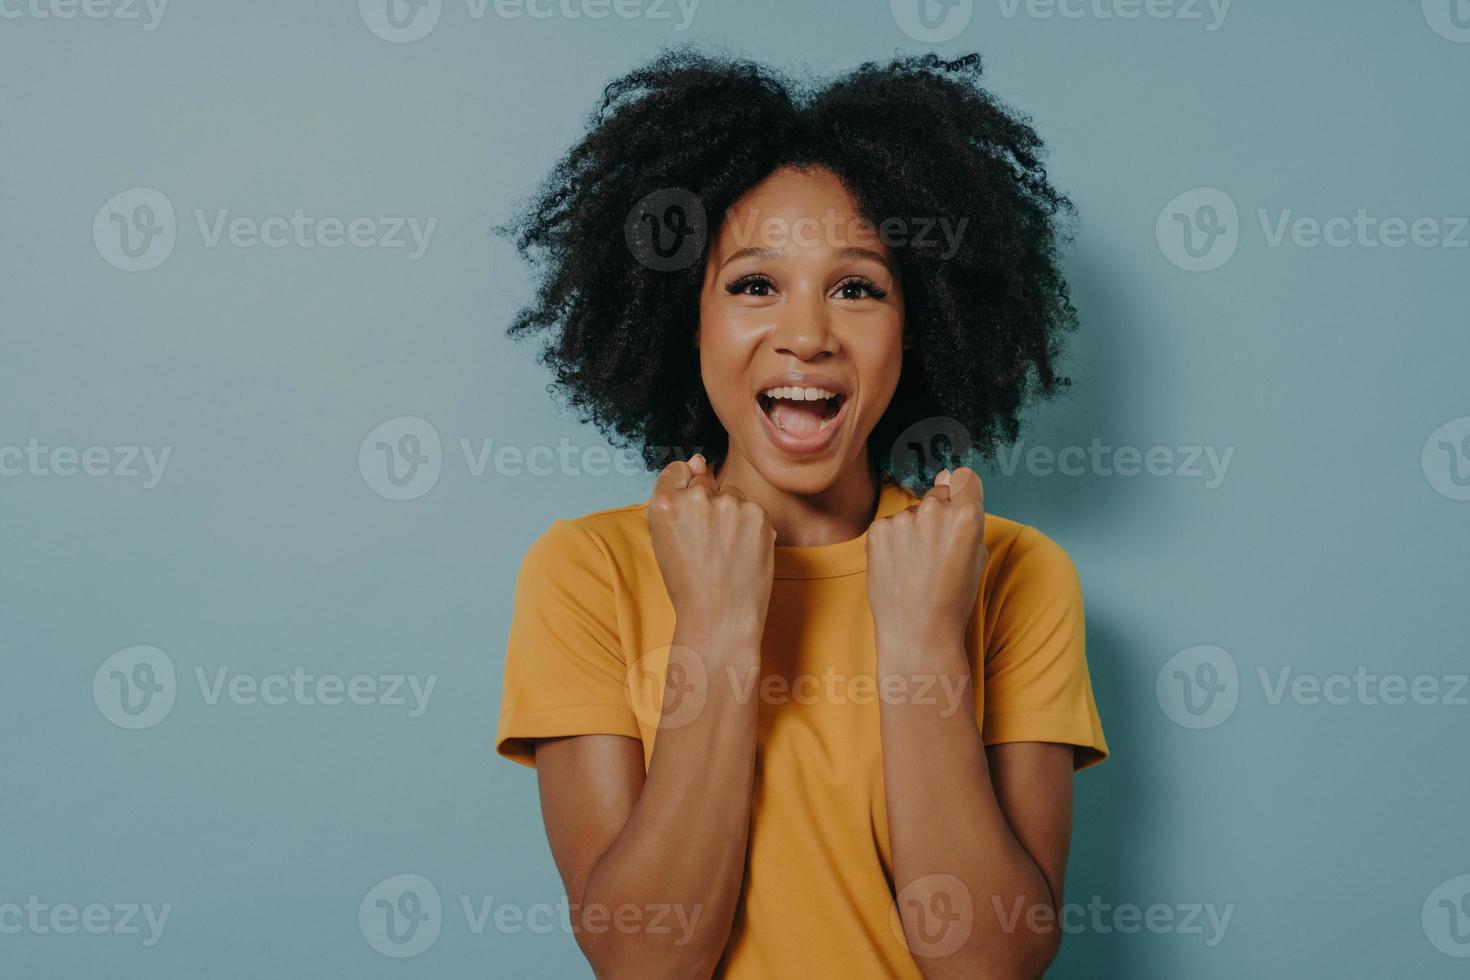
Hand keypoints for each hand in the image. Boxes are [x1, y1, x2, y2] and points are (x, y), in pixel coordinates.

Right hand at [647, 454, 775, 647]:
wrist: (720, 619)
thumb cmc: (689, 584)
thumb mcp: (666, 540)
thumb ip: (677, 497)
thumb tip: (699, 460)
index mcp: (664, 504)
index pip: (677, 470)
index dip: (685, 491)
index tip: (690, 513)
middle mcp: (697, 498)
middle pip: (707, 483)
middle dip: (710, 505)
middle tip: (709, 544)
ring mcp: (730, 505)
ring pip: (733, 495)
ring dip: (733, 514)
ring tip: (727, 552)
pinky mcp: (759, 514)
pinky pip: (754, 510)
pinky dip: (752, 527)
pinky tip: (743, 553)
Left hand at [865, 467, 988, 658]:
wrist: (918, 633)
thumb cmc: (953, 598)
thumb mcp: (976, 555)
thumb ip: (965, 513)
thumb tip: (946, 473)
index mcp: (967, 515)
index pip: (964, 478)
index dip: (963, 495)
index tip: (958, 512)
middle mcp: (934, 511)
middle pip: (937, 495)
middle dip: (938, 516)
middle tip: (936, 554)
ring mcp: (902, 520)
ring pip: (912, 513)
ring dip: (914, 530)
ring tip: (916, 567)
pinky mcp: (877, 530)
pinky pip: (890, 525)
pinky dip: (893, 541)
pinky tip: (899, 567)